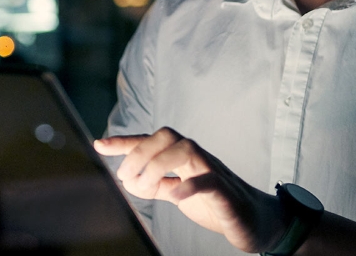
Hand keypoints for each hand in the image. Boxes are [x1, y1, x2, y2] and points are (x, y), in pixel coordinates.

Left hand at [94, 127, 286, 252]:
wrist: (256, 221)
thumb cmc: (217, 203)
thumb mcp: (180, 191)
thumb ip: (158, 183)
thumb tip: (129, 178)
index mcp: (185, 160)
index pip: (153, 142)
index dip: (125, 142)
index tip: (99, 145)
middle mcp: (198, 160)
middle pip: (169, 135)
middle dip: (141, 151)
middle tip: (126, 177)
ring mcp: (214, 173)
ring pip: (187, 148)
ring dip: (158, 165)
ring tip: (145, 187)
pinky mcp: (227, 194)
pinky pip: (209, 181)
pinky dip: (188, 185)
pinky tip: (173, 196)